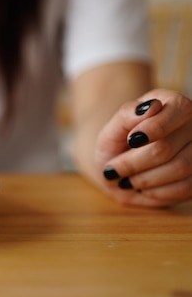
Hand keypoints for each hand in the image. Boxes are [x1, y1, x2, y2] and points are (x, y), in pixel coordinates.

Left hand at [95, 89, 191, 206]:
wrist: (122, 166)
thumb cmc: (118, 144)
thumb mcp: (112, 128)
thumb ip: (126, 115)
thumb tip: (151, 106)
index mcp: (175, 104)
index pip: (177, 112)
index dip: (152, 129)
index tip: (130, 140)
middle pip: (167, 147)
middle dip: (133, 163)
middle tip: (113, 169)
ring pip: (179, 168)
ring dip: (143, 179)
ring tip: (125, 180)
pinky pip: (185, 187)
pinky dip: (156, 192)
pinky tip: (141, 187)